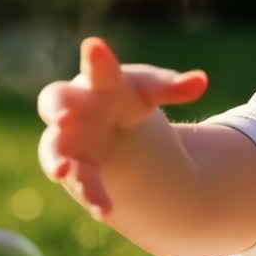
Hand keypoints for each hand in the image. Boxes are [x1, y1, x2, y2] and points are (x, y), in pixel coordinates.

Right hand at [37, 36, 207, 218]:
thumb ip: (172, 87)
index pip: (97, 68)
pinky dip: (92, 195)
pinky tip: (104, 210)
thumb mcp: (149, 92)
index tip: (94, 45)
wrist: (109, 128)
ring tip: (66, 173)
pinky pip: (78, 183)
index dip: (96, 59)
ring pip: (56, 150)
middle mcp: (73, 107)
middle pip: (54, 102)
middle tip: (61, 119)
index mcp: (97, 82)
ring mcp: (68, 139)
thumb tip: (201, 82)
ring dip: (60, 162)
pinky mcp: (74, 169)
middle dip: (57, 110)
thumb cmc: (127, 99)